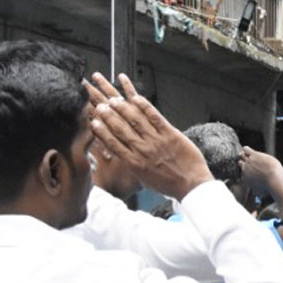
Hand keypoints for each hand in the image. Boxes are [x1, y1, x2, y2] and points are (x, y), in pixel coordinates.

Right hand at [87, 73, 210, 200]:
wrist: (190, 185)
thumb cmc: (167, 184)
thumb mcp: (143, 178)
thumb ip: (133, 165)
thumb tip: (122, 157)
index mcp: (133, 162)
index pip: (112, 143)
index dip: (101, 131)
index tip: (92, 121)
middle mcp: (142, 150)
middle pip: (121, 129)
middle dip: (109, 116)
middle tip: (100, 106)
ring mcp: (156, 141)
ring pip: (136, 121)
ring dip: (123, 108)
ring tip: (114, 100)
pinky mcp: (171, 135)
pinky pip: (155, 117)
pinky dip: (145, 107)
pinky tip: (136, 98)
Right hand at [239, 146, 282, 194]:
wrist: (273, 177)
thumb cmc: (269, 186)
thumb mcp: (260, 193)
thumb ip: (257, 194)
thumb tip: (258, 198)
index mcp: (245, 178)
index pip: (240, 172)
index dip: (243, 170)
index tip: (246, 169)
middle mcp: (244, 169)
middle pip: (240, 163)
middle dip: (243, 162)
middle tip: (244, 161)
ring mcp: (248, 162)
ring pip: (242, 156)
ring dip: (243, 155)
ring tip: (243, 154)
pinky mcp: (254, 155)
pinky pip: (246, 150)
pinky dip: (246, 149)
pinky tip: (246, 148)